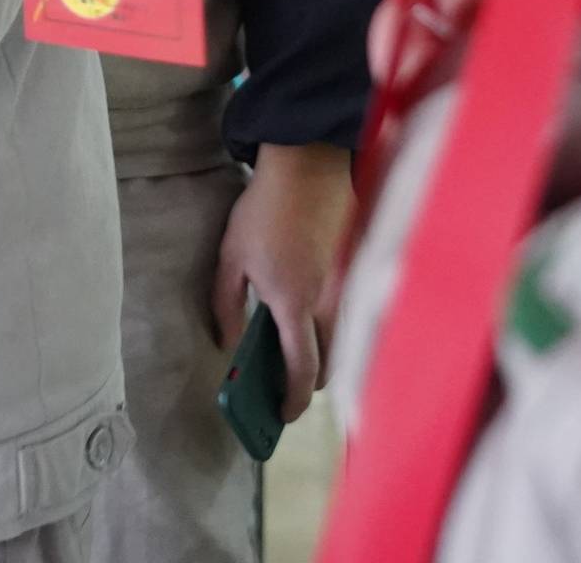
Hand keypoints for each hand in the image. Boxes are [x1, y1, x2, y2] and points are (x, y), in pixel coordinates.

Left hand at [213, 142, 356, 423]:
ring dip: (321, 354)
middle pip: (328, 362)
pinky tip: (306, 316)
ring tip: (291, 351)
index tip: (283, 414)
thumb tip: (228, 342)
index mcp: (294, 303)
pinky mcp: (353, 271)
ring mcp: (345, 286)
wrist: (307, 166)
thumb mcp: (231, 257)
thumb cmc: (264, 211)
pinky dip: (330, 328)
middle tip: (282, 384)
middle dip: (308, 381)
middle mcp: (326, 301)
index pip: (301, 369)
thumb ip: (227, 304)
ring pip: (339, 340)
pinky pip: (344, 314)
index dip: (293, 399)